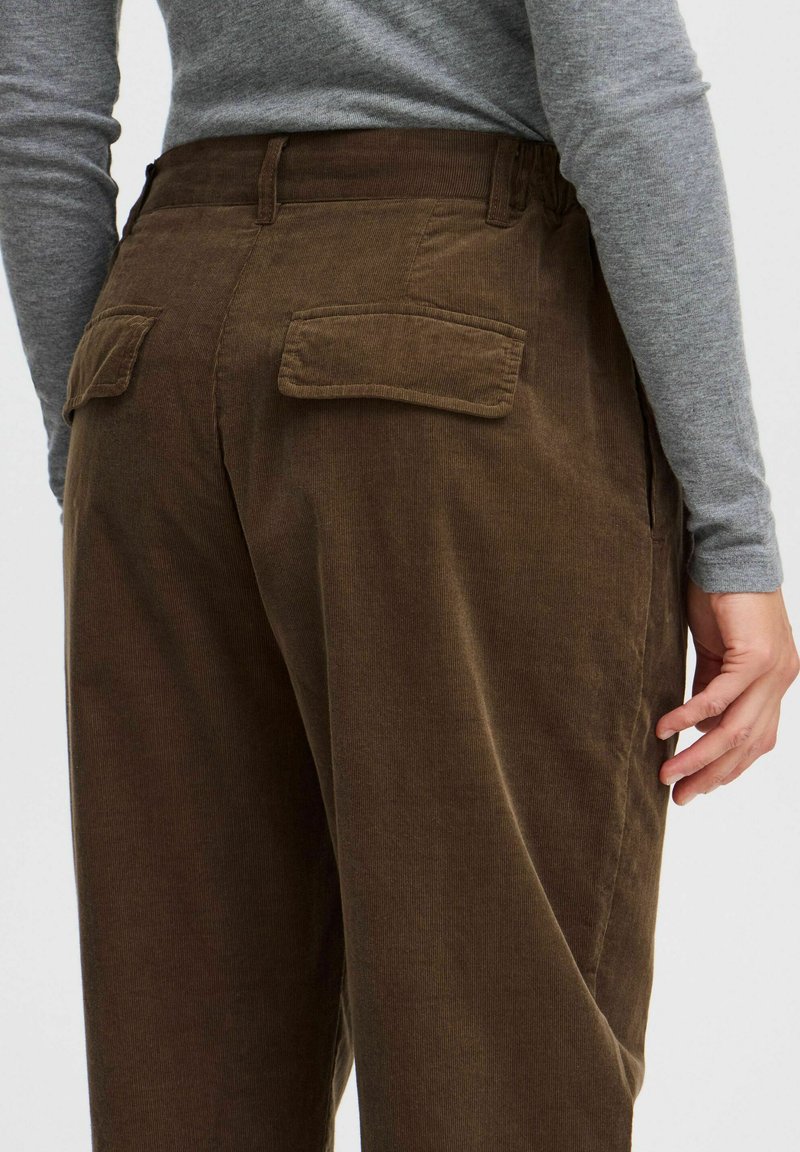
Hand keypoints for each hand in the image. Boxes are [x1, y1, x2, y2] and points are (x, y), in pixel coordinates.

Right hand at [656, 577, 798, 803]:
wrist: (731, 552)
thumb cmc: (721, 596)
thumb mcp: (716, 650)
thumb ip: (711, 686)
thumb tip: (699, 724)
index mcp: (775, 681)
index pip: (756, 740)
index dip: (727, 768)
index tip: (696, 787)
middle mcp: (782, 680)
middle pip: (749, 745)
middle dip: (711, 775)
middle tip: (679, 796)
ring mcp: (774, 670)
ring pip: (736, 730)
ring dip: (698, 756)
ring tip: (668, 774)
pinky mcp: (755, 656)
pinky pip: (719, 697)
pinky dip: (691, 716)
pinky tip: (667, 729)